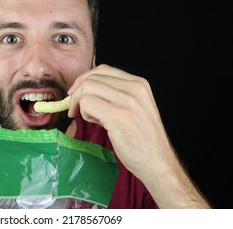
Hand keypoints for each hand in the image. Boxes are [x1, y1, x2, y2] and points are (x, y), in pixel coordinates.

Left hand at [68, 64, 209, 207]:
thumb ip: (117, 95)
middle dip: (77, 92)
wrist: (157, 162)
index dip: (84, 79)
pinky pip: (87, 103)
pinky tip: (95, 123)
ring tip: (91, 118)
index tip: (76, 93)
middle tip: (74, 108)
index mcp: (139, 84)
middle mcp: (135, 88)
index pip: (103, 69)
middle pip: (92, 77)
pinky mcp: (118, 116)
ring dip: (81, 104)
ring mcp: (127, 101)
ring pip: (87, 88)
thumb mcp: (136, 107)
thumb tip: (86, 90)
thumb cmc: (143, 139)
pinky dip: (84, 112)